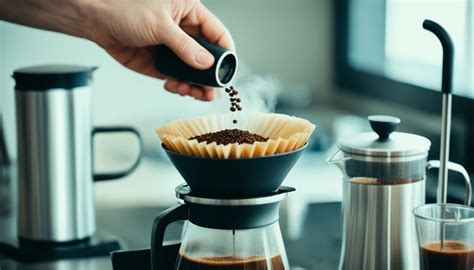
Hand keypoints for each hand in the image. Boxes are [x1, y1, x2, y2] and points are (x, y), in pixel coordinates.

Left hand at [85, 0, 234, 100]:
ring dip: (195, 85)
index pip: (217, 34)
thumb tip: (205, 63)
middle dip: (209, 76)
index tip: (227, 71)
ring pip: (193, 71)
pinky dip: (180, 86)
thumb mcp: (159, 25)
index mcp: (189, 12)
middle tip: (210, 90)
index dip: (225, 53)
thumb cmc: (122, 8)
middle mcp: (184, 31)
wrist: (95, 21)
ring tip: (192, 92)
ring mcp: (173, 49)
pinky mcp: (161, 63)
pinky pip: (177, 78)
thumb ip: (184, 46)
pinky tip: (176, 87)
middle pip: (208, 57)